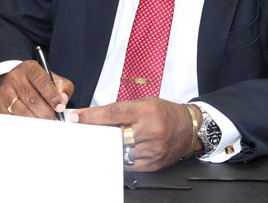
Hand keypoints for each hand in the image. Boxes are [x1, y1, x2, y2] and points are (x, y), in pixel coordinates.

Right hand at [0, 60, 73, 118]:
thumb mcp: (52, 78)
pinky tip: (33, 124)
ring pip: (22, 110)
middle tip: (54, 119)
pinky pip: (13, 118)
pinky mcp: (0, 105)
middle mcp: (15, 78)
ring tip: (46, 123)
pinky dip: (25, 124)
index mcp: (30, 68)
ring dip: (36, 119)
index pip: (42, 82)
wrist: (15, 82)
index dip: (52, 96)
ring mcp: (5, 92)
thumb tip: (63, 100)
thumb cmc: (37, 82)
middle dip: (46, 112)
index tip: (60, 107)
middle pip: (32, 98)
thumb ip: (63, 86)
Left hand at [70, 98, 197, 171]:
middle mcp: (150, 130)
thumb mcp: (144, 103)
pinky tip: (124, 150)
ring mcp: (152, 149)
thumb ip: (120, 110)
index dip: (92, 116)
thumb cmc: (165, 113)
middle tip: (88, 133)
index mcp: (146, 111)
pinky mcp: (153, 163)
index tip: (77, 118)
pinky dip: (122, 157)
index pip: (113, 112)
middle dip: (99, 134)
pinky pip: (128, 164)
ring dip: (112, 147)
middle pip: (114, 135)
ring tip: (116, 140)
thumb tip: (94, 117)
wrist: (189, 128)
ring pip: (120, 151)